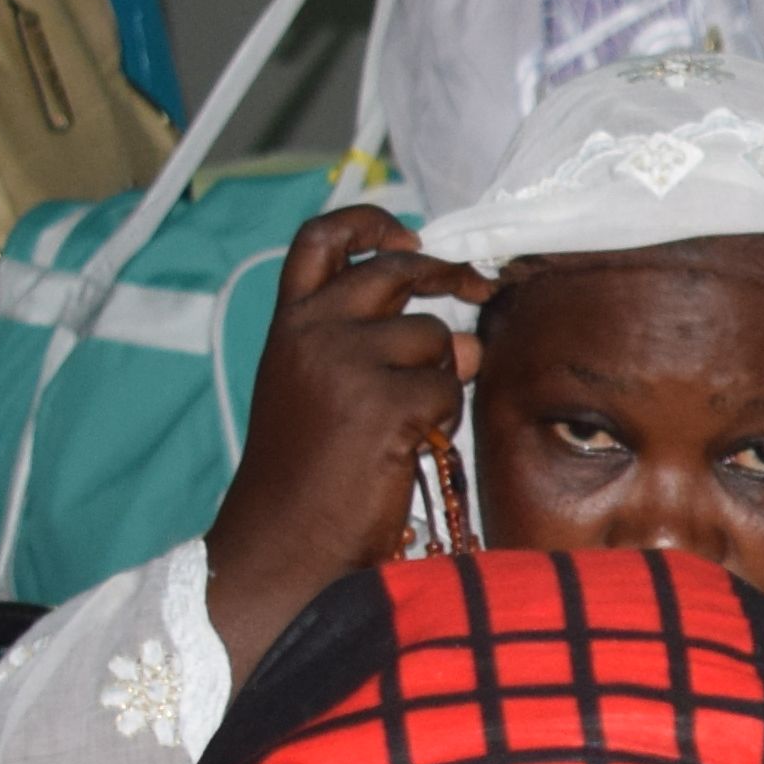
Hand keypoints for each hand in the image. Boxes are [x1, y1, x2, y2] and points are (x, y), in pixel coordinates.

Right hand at [209, 207, 476, 671]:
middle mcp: (310, 330)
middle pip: (394, 271)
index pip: (321, 241)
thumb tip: (462, 333)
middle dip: (449, 275)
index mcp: (287, 324)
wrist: (282, 539)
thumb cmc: (309, 473)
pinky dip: (440, 417)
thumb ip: (373, 347)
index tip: (410, 235)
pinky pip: (446, 388)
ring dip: (439, 376)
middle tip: (481, 287)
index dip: (371, 223)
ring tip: (402, 424)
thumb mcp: (319, 390)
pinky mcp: (381, 399)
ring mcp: (343, 360)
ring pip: (434, 336)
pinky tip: (405, 448)